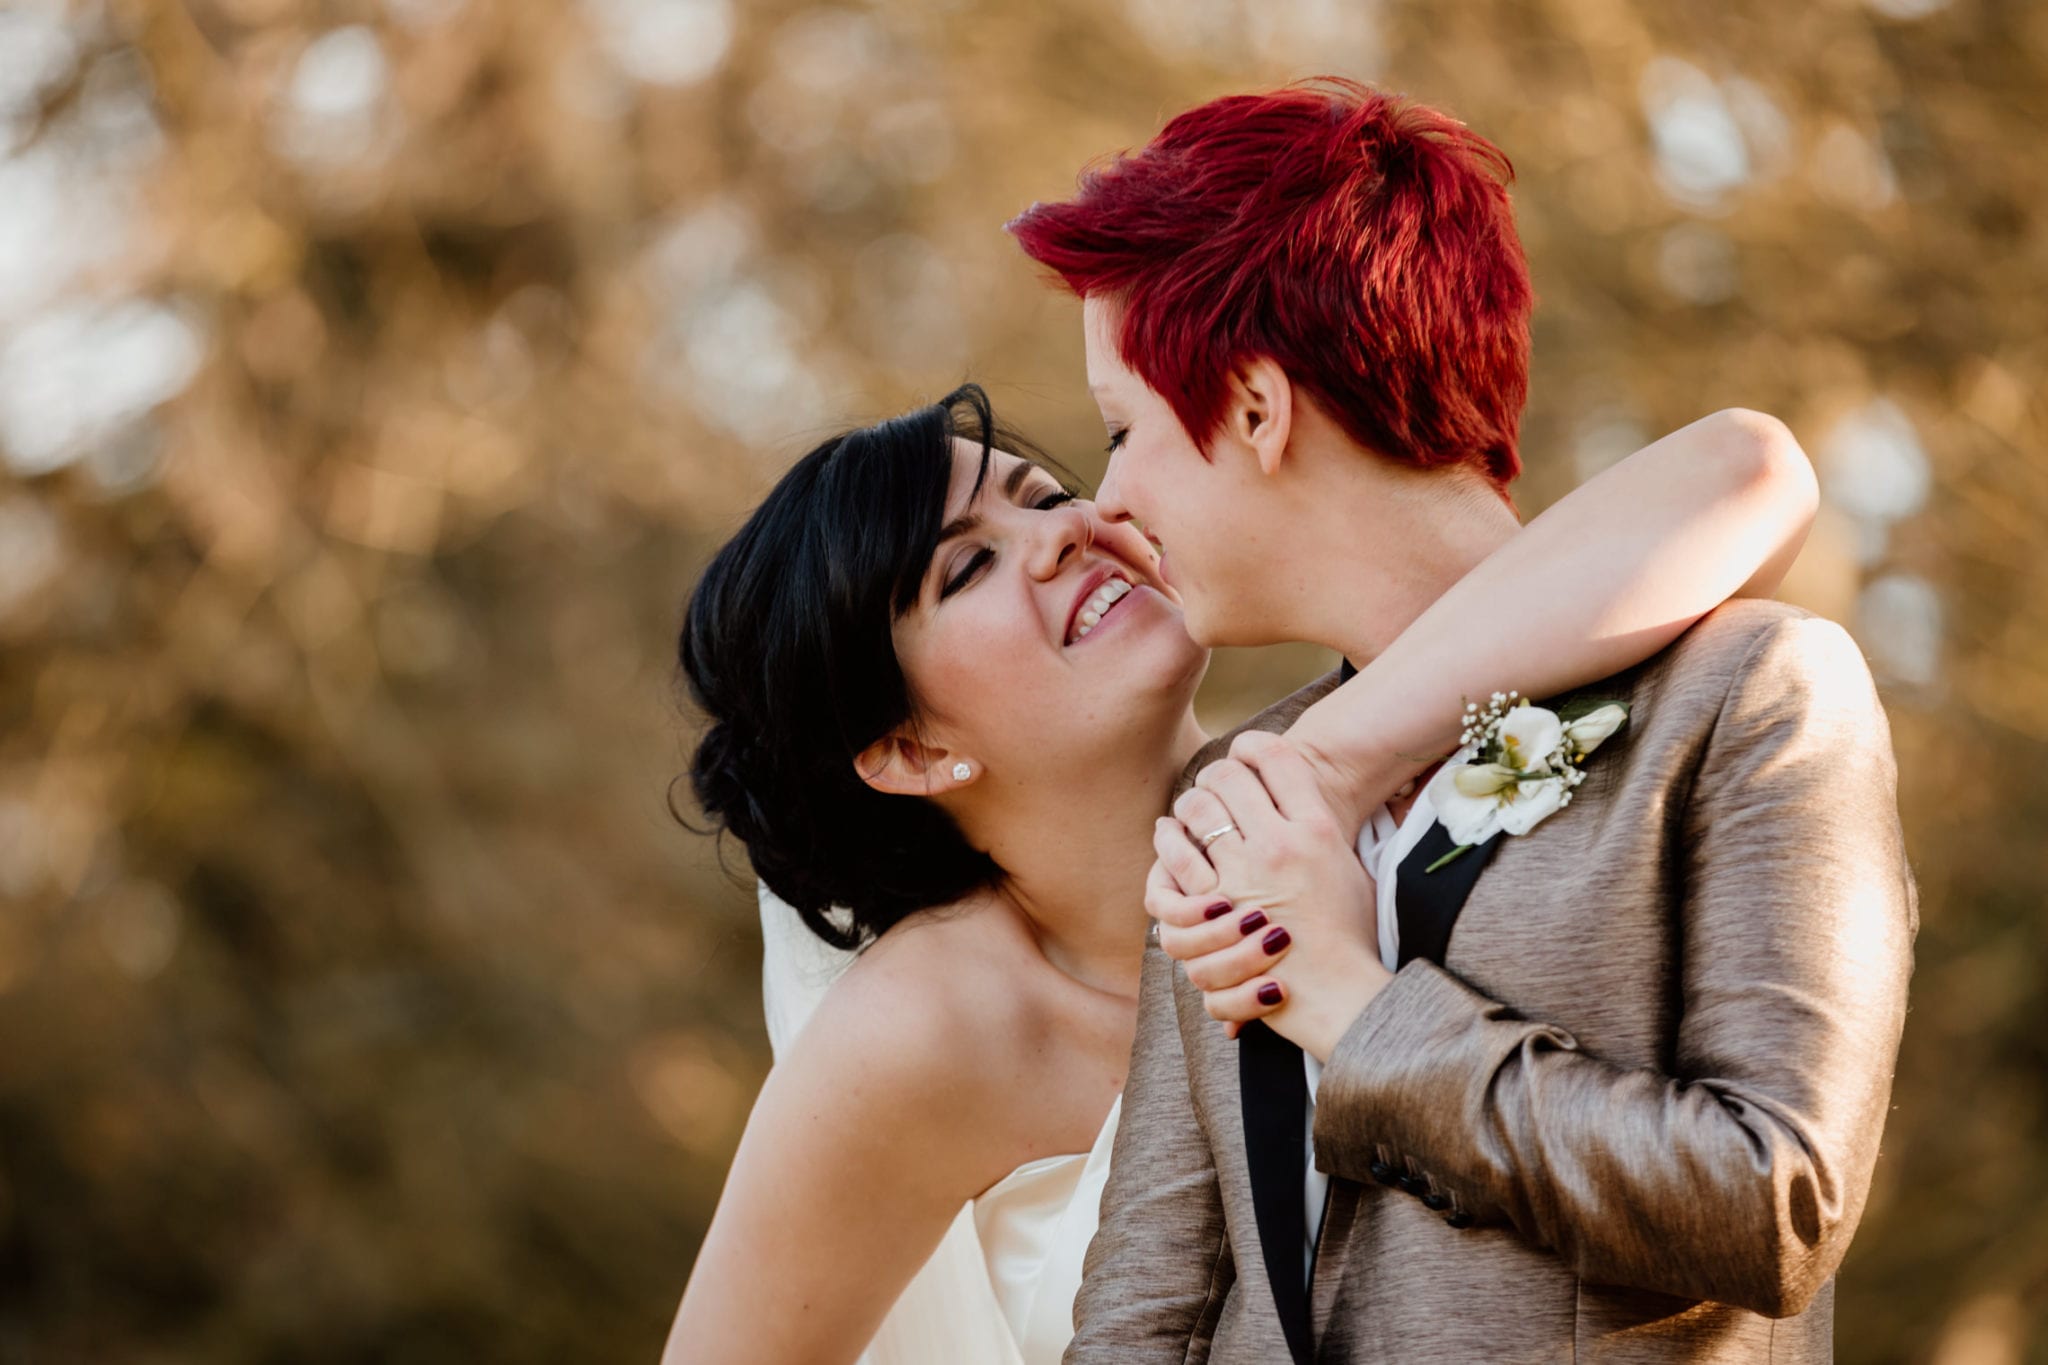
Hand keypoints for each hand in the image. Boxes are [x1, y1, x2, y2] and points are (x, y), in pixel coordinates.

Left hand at [1148, 730, 1395, 1058]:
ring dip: (1186, 805)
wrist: (1339, 993)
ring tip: (1186, 811)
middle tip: (1211, 784)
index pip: (1277, 757)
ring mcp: (1244, 874)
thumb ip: (1322, 833)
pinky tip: (1169, 836)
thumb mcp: (1351, 870)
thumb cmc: (1349, 936)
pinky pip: (1176, 857)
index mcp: (1316, 829)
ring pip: (1197, 810)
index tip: (1244, 751)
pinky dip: (1168, 841)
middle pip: (1228, 776)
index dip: (1253, 746)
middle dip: (1213, 774)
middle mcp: (1278, 844)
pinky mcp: (1216, 907)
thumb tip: (1302, 801)